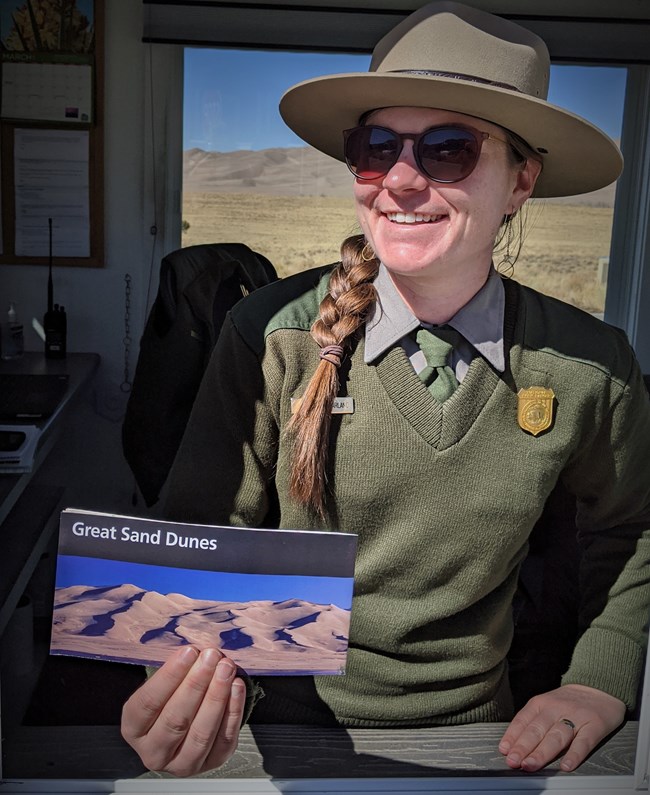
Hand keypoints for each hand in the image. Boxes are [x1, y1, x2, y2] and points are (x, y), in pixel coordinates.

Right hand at [121, 646, 246, 775]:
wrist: (186, 723)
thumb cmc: (171, 695)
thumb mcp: (163, 683)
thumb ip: (173, 669)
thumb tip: (194, 645)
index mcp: (134, 728)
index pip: (148, 703)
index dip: (169, 676)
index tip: (188, 652)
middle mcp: (153, 752)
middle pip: (175, 719)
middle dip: (196, 684)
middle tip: (211, 656)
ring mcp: (182, 763)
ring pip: (200, 733)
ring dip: (216, 697)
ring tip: (226, 668)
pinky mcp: (210, 763)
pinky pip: (224, 739)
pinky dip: (233, 710)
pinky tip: (236, 686)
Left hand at [499, 684, 624, 772]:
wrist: (599, 688)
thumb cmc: (569, 702)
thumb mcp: (547, 705)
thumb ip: (533, 722)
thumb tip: (513, 745)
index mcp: (541, 703)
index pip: (523, 720)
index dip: (513, 736)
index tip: (504, 751)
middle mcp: (556, 708)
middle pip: (537, 729)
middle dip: (523, 747)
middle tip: (513, 761)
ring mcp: (576, 716)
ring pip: (556, 736)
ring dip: (542, 752)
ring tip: (531, 765)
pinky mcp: (595, 725)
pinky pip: (584, 742)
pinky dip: (574, 755)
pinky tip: (566, 766)